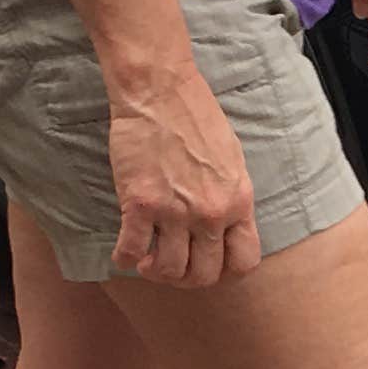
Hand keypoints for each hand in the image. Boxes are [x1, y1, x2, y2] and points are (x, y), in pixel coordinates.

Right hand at [109, 62, 259, 289]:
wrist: (159, 90)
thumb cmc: (195, 116)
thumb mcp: (231, 159)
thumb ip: (230, 196)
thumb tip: (225, 225)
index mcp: (238, 201)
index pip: (244, 261)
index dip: (225, 271)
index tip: (207, 265)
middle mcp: (211, 212)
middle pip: (205, 274)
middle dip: (187, 278)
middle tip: (172, 265)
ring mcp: (175, 211)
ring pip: (169, 271)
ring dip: (156, 272)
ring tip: (148, 261)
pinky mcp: (140, 204)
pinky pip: (131, 251)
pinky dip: (125, 259)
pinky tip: (123, 253)